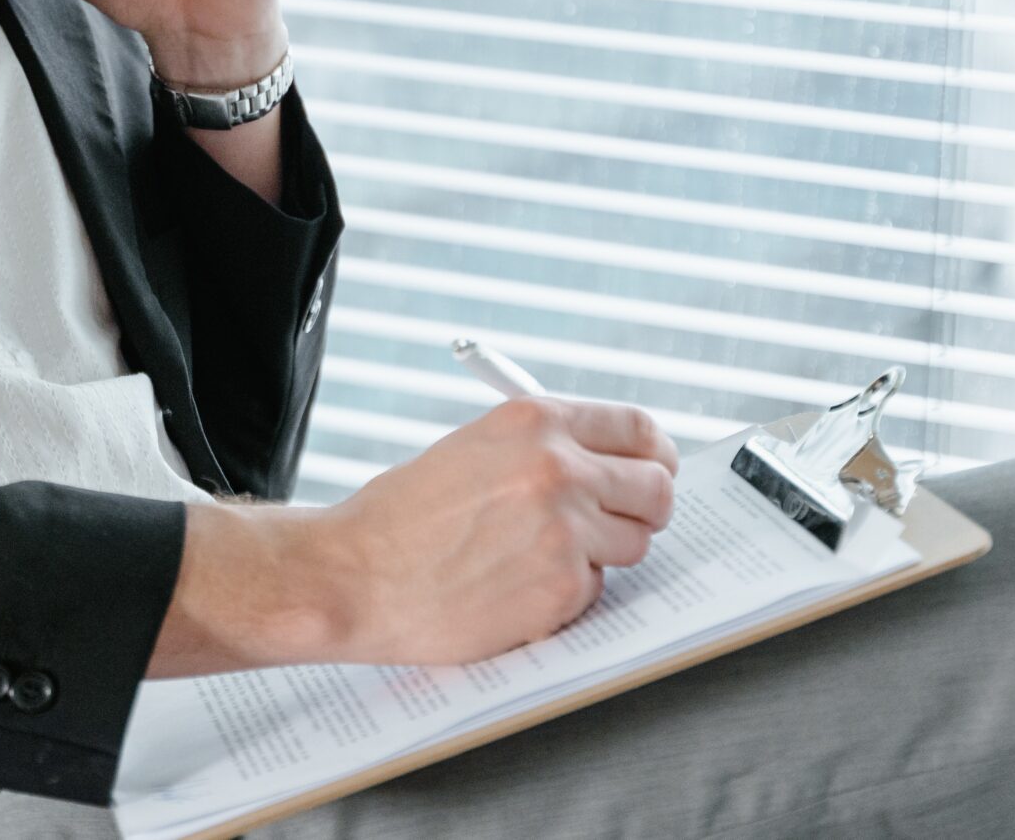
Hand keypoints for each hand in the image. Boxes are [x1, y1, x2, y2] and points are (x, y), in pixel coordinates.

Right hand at [299, 397, 679, 665]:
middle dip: (645, 508)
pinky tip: (515, 587)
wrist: (357, 574)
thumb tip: (611, 463)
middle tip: (619, 522)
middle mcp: (557, 467)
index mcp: (534, 421)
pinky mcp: (561, 585)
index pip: (638, 427)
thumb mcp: (475, 448)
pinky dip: (567, 594)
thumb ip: (544, 448)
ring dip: (602, 554)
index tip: (653, 470)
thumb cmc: (403, 517)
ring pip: (634, 543)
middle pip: (656, 486)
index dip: (654, 455)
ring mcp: (565, 528)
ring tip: (539, 557)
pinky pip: (597, 589)